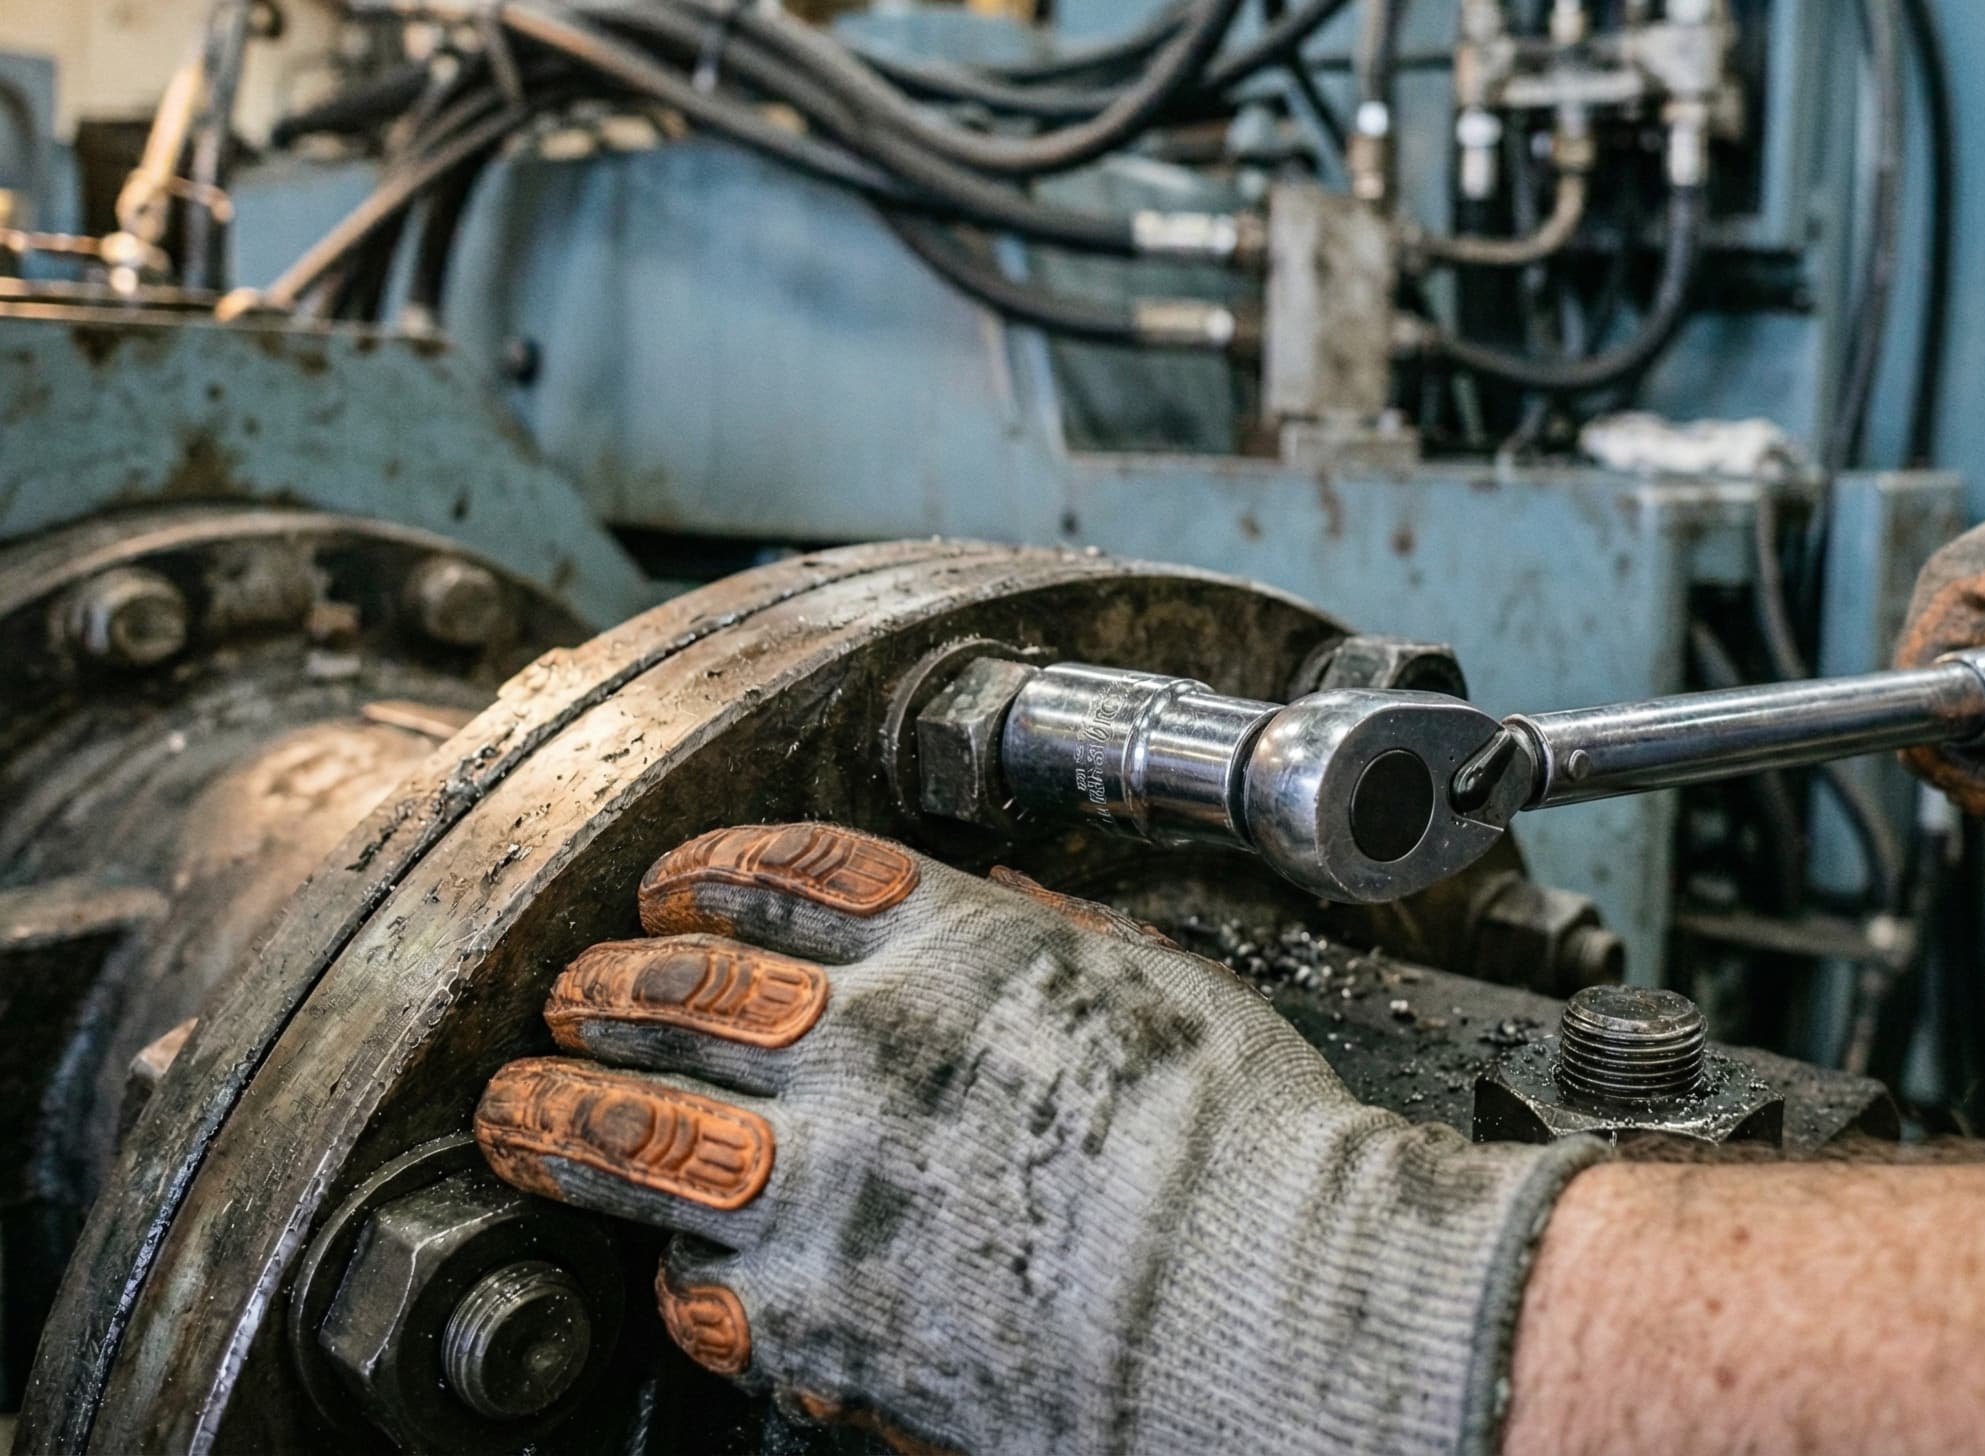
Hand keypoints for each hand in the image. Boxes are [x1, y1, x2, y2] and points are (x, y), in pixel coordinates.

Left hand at [474, 823, 1590, 1455]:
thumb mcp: (1154, 978)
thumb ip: (1047, 938)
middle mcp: (866, 1044)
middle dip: (608, 985)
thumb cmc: (1243, 1138)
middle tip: (571, 993)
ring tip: (518, 1108)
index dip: (708, 871)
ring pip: (639, 1127)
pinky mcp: (819, 1314)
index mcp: (954, 943)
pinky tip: (668, 1270)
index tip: (670, 883)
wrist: (1265, 1296)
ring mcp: (825, 1180)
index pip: (787, 876)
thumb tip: (997, 904)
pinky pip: (701, 1286)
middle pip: (684, 989)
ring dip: (561, 1114)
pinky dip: (678, 1274)